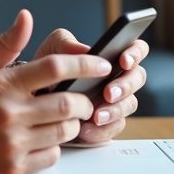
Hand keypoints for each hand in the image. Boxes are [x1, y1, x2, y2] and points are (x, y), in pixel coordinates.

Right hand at [0, 10, 113, 173]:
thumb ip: (5, 44)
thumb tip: (27, 17)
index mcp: (1, 83)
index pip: (55, 67)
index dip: (86, 64)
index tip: (102, 65)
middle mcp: (8, 113)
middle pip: (69, 103)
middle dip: (84, 100)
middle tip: (84, 100)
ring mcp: (11, 143)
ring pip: (65, 131)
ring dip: (71, 124)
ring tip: (62, 119)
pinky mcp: (12, 168)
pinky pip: (52, 156)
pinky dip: (54, 147)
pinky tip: (42, 140)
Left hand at [33, 28, 148, 145]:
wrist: (35, 98)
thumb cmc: (49, 69)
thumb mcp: (52, 50)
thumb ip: (67, 43)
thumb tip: (87, 50)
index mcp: (110, 56)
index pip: (136, 49)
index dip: (135, 53)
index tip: (124, 61)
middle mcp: (117, 78)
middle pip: (138, 78)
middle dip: (125, 85)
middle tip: (108, 92)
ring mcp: (115, 101)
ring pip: (130, 104)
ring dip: (115, 110)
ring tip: (97, 115)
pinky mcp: (107, 123)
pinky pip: (114, 127)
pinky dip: (102, 130)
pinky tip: (86, 129)